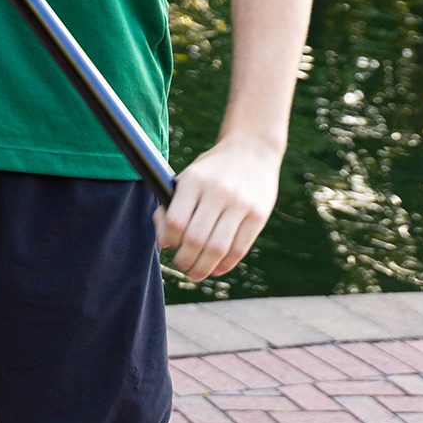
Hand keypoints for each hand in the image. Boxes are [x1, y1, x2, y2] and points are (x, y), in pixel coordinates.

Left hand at [157, 135, 281, 280]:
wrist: (252, 149)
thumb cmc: (212, 170)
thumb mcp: (188, 177)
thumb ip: (172, 206)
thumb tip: (163, 242)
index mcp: (194, 180)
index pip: (176, 221)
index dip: (169, 239)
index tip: (168, 245)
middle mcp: (218, 191)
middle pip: (196, 239)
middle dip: (184, 260)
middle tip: (181, 265)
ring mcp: (240, 204)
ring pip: (217, 249)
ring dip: (203, 268)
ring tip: (196, 273)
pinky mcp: (258, 215)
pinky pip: (239, 249)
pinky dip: (225, 265)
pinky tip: (216, 268)